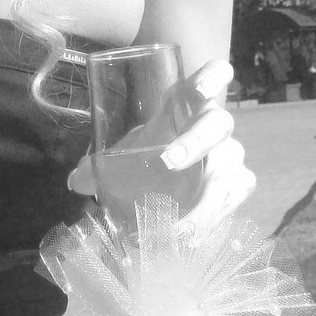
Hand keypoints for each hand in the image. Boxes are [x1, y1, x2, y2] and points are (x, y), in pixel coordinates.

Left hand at [68, 57, 255, 231]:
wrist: (180, 168)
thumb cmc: (154, 146)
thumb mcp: (129, 148)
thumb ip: (101, 164)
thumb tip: (75, 181)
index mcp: (190, 103)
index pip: (213, 76)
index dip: (213, 76)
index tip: (203, 87)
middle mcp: (216, 125)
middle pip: (217, 124)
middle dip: (196, 141)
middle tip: (169, 160)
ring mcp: (231, 155)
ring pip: (231, 170)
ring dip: (208, 201)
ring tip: (181, 231)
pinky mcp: (239, 184)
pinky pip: (235, 200)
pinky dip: (215, 220)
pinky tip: (192, 239)